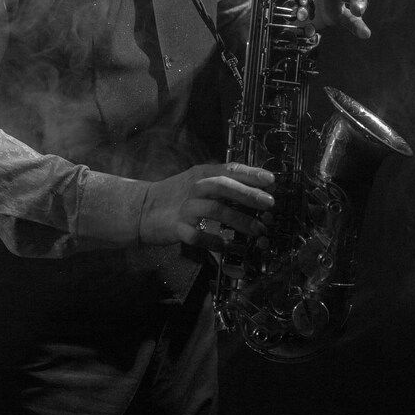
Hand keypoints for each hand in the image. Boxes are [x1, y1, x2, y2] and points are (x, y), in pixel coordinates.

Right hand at [138, 162, 274, 249]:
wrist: (142, 208)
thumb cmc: (176, 195)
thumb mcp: (196, 180)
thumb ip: (220, 182)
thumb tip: (253, 188)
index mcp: (201, 173)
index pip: (229, 169)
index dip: (251, 173)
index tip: (272, 180)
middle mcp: (194, 187)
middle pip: (223, 186)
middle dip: (248, 194)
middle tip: (270, 204)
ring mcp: (185, 207)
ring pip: (215, 210)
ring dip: (238, 220)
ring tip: (257, 230)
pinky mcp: (177, 227)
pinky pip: (198, 235)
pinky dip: (214, 240)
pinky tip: (227, 245)